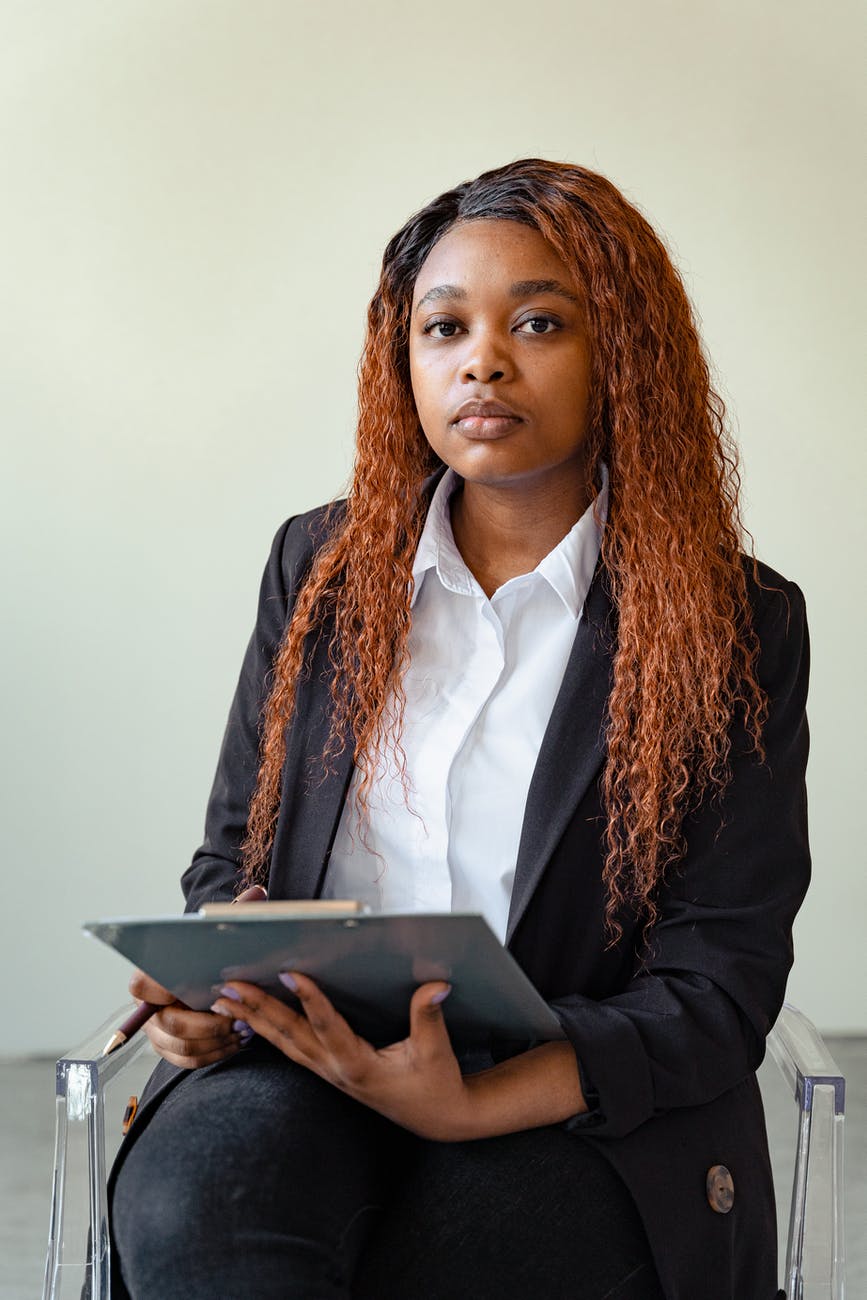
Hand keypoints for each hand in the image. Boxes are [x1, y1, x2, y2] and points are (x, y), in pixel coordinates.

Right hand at [128, 884, 267, 1068]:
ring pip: (183, 1048)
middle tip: (238, 1016)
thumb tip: (258, 893)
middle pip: (171, 1025)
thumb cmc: (208, 952)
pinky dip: (216, 1053)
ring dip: (216, 1041)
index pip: (141, 985)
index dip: (161, 990)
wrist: (201, 971)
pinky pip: (190, 1061)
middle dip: (207, 1024)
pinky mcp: (173, 1050)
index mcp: (150, 976)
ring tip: (244, 1027)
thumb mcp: (219, 930)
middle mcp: (149, 1008)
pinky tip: (238, 1040)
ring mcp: (159, 1033)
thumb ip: (235, 912)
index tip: (190, 989)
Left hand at [210, 974, 477, 1140]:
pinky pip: (292, 1050)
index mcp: (360, 1065)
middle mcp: (337, 1070)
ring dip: (254, 1021)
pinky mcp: (330, 1072)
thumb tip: (436, 985)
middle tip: (230, 987)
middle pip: (291, 1037)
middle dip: (259, 1010)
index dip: (309, 1000)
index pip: (328, 1027)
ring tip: (226, 1000)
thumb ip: (429, 1015)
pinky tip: (250, 1022)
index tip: (288, 974)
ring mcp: (330, 1074)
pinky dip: (269, 1034)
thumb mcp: (436, 1049)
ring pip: (285, 1045)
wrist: (438, 1118)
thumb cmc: (436, 1084)